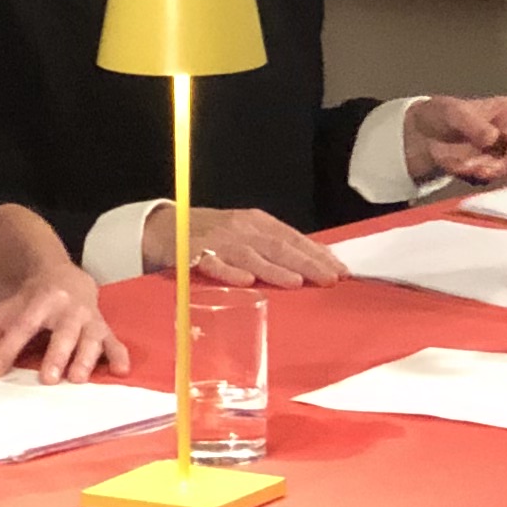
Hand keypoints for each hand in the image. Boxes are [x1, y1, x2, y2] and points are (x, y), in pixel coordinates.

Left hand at [0, 257, 129, 380]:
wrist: (65, 277)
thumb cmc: (31, 302)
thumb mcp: (6, 312)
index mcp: (39, 301)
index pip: (21, 327)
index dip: (6, 349)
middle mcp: (67, 308)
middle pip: (62, 332)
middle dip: (56, 354)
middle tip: (48, 378)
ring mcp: (89, 318)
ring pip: (91, 337)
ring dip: (86, 358)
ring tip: (78, 379)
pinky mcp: (105, 328)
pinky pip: (114, 342)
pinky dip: (118, 355)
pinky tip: (120, 371)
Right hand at [141, 202, 343, 286]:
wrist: (166, 227)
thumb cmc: (214, 235)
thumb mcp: (247, 234)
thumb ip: (276, 247)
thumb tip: (316, 262)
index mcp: (256, 223)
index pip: (293, 238)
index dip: (317, 254)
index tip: (340, 270)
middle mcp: (240, 229)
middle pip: (278, 246)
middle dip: (306, 263)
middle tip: (330, 278)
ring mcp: (218, 240)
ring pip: (250, 256)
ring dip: (274, 269)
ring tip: (297, 282)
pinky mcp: (193, 254)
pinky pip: (213, 264)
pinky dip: (230, 272)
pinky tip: (246, 281)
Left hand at [403, 95, 506, 187]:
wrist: (420, 134)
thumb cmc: (441, 115)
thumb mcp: (453, 113)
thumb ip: (474, 124)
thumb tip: (493, 138)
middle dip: (501, 167)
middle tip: (476, 165)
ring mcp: (503, 158)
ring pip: (506, 175)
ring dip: (483, 172)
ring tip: (460, 161)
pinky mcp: (490, 174)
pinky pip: (488, 183)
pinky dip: (472, 177)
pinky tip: (457, 166)